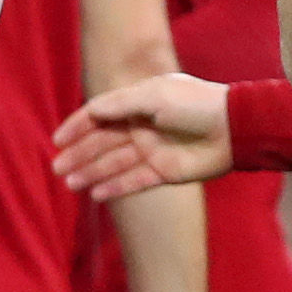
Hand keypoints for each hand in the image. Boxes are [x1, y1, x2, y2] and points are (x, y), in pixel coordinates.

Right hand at [53, 73, 231, 200]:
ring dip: (91, 173)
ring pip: (114, 164)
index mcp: (138, 104)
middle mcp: (141, 127)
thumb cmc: (196, 104)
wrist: (234, 128)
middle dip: (79, 154)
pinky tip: (96, 195)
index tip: (57, 140)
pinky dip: (116, 188)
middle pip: (102, 143)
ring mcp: (152, 151)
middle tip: (57, 168)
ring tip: (70, 184)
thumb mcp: (155, 96)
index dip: (77, 127)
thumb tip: (90, 111)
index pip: (99, 115)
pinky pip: (134, 182)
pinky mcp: (164, 172)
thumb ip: (121, 104)